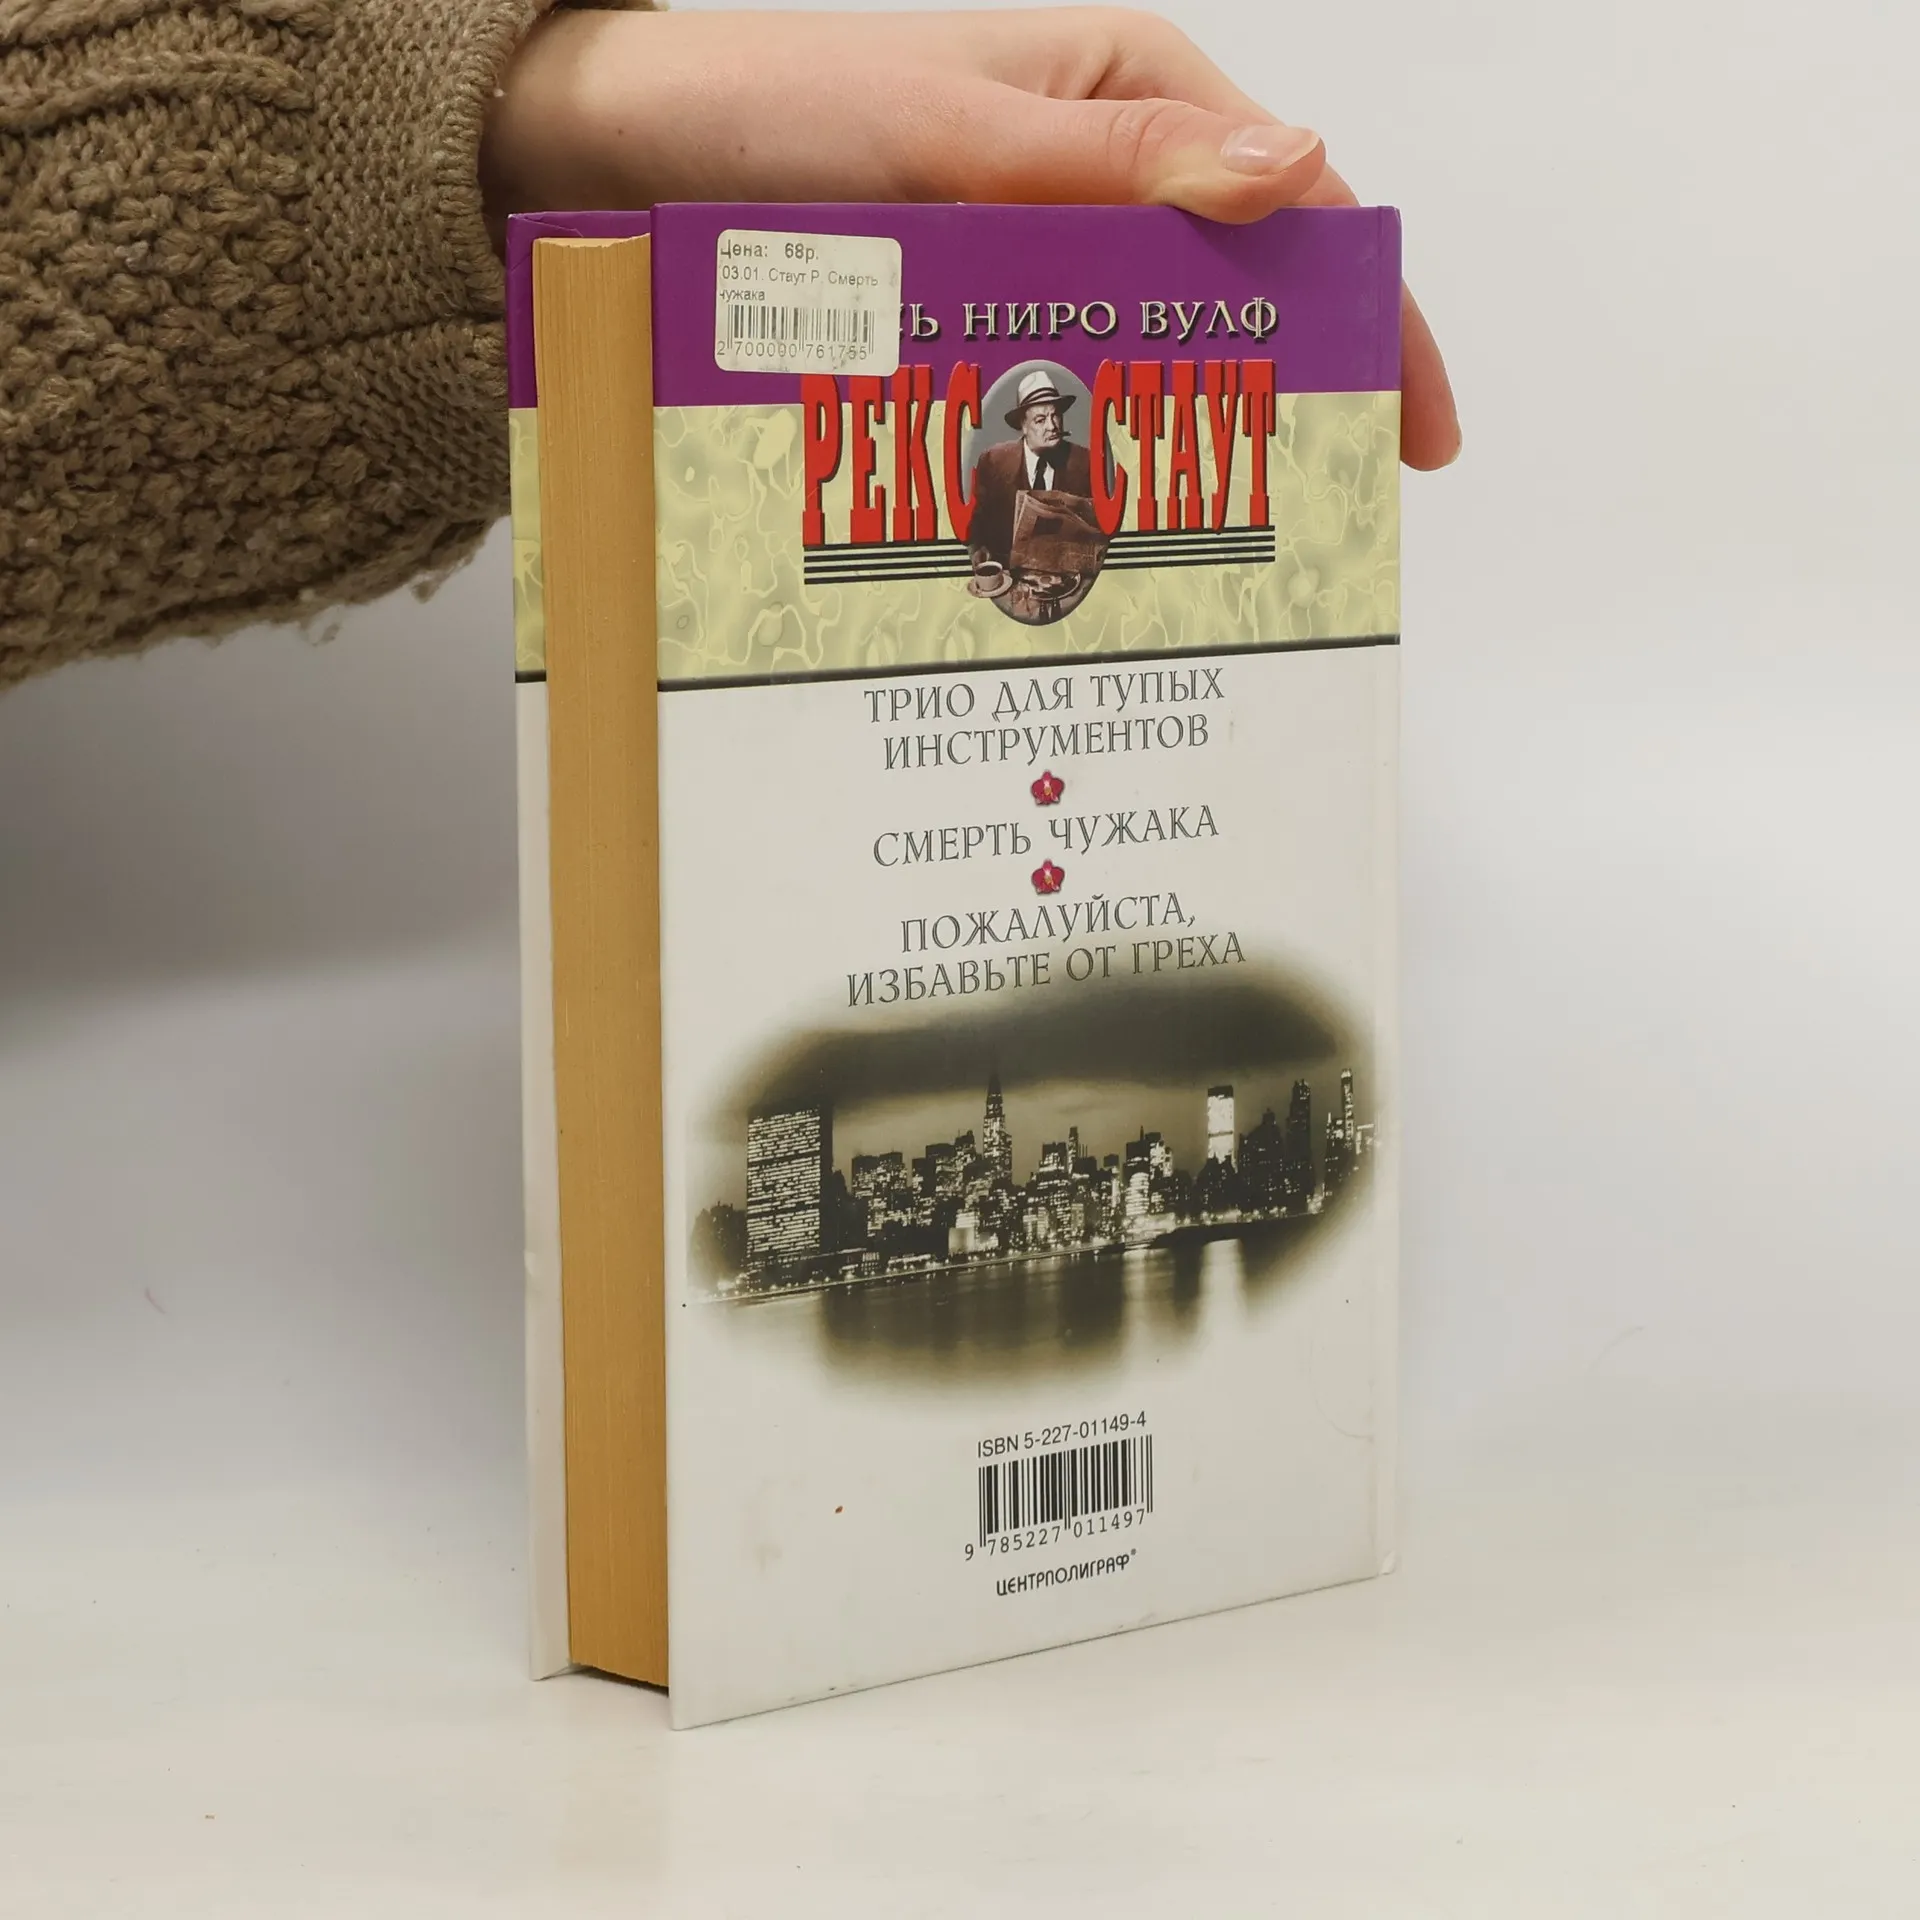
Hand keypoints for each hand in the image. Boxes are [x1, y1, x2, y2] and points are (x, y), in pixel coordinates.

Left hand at [483, 8, 1458, 467]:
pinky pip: (1049, 395)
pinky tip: (1088, 528)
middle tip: (1309, 528)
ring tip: (1205, 556)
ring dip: (1171, 447)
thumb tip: (1294, 169)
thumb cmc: (771, 112)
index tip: (1412, 433)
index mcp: (1126, 93)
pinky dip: (1077, 458)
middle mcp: (1091, 176)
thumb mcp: (947, 132)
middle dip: (1279, 403)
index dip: (1370, 314)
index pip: (1293, 202)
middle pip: (1229, 297)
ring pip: (1141, 360)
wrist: (609, 160)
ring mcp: (1028, 257)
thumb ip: (1110, 162)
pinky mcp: (965, 324)